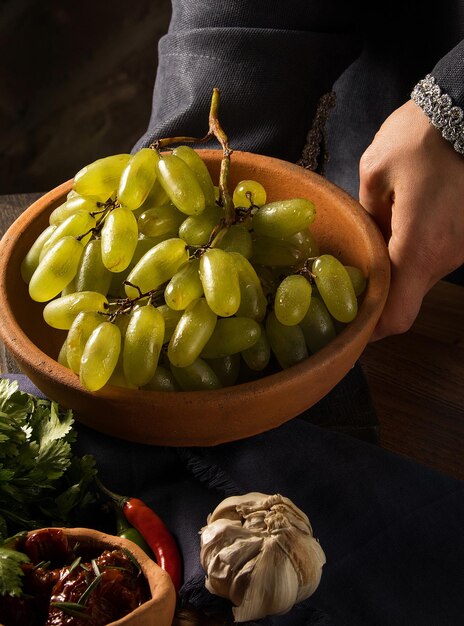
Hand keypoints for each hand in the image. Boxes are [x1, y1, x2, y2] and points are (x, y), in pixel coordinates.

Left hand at [359, 99, 463, 340]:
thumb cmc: (422, 137)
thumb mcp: (375, 172)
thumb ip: (366, 215)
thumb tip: (368, 234)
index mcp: (418, 249)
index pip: (397, 315)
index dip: (373, 330)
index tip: (351, 329)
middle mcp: (444, 257)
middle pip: (407, 297)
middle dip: (378, 293)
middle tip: (348, 280)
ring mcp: (460, 247)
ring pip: (421, 275)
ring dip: (395, 268)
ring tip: (369, 246)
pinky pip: (435, 255)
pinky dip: (413, 252)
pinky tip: (396, 227)